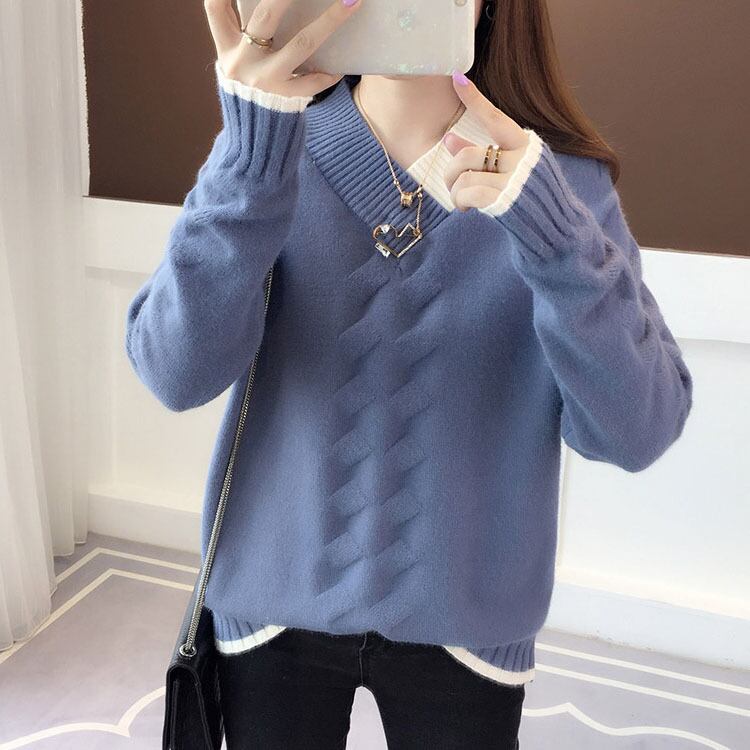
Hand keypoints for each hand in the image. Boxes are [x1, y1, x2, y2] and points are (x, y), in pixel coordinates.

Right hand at [204, 0, 362, 97]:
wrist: (254, 139)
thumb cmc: (250, 90)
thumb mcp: (236, 62)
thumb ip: (242, 33)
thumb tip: (267, 4)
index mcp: (227, 47)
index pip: (216, 9)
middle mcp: (243, 62)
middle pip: (265, 17)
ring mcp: (266, 81)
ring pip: (301, 44)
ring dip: (329, 22)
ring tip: (351, 3)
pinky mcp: (286, 99)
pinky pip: (314, 81)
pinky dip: (328, 73)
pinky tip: (340, 67)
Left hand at [442, 71, 530, 211]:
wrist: (554, 228)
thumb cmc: (527, 197)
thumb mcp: (507, 171)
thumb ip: (480, 155)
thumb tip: (448, 139)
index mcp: (523, 145)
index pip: (495, 118)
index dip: (475, 99)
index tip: (457, 78)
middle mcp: (520, 158)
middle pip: (467, 155)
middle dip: (451, 172)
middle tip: (452, 184)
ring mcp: (513, 179)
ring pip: (464, 177)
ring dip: (455, 191)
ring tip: (460, 200)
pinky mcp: (505, 200)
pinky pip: (468, 193)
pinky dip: (460, 201)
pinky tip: (465, 208)